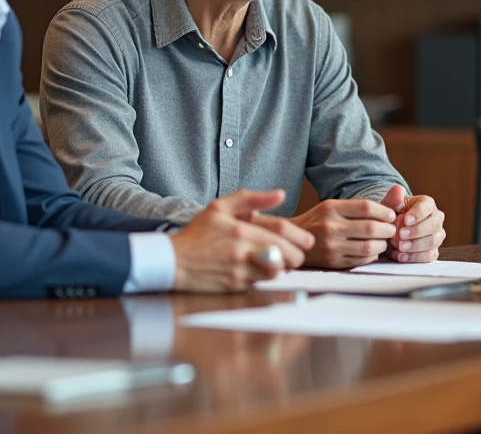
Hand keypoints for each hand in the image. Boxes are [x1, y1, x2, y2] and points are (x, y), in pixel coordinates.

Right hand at [170, 189, 314, 292]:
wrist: (173, 262)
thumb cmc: (197, 234)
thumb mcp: (220, 208)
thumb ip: (251, 199)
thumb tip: (280, 194)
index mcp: (242, 228)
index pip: (283, 232)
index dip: (301, 238)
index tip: (307, 242)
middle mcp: (243, 250)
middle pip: (286, 255)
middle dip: (296, 256)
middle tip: (294, 255)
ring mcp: (240, 270)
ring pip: (276, 271)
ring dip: (280, 268)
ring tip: (275, 261)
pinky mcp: (236, 287)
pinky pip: (261, 283)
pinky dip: (264, 277)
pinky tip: (256, 270)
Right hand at [290, 198, 396, 267]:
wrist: (294, 240)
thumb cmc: (321, 220)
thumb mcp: (338, 206)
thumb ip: (369, 203)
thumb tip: (400, 190)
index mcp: (331, 207)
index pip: (366, 207)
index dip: (385, 212)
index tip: (391, 215)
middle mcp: (330, 226)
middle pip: (371, 228)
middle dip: (388, 230)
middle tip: (391, 229)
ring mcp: (331, 246)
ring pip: (369, 247)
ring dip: (382, 245)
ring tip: (383, 240)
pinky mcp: (333, 262)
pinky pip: (362, 260)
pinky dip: (372, 256)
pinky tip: (371, 250)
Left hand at [380, 186, 445, 263]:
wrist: (390, 232)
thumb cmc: (392, 216)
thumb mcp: (389, 206)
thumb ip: (392, 199)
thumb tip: (398, 190)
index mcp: (427, 204)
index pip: (427, 207)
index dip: (417, 214)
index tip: (405, 220)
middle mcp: (436, 219)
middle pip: (433, 225)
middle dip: (416, 231)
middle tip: (400, 235)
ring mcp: (436, 236)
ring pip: (433, 241)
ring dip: (415, 245)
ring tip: (400, 246)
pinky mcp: (433, 251)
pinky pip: (429, 256)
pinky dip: (415, 257)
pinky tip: (401, 256)